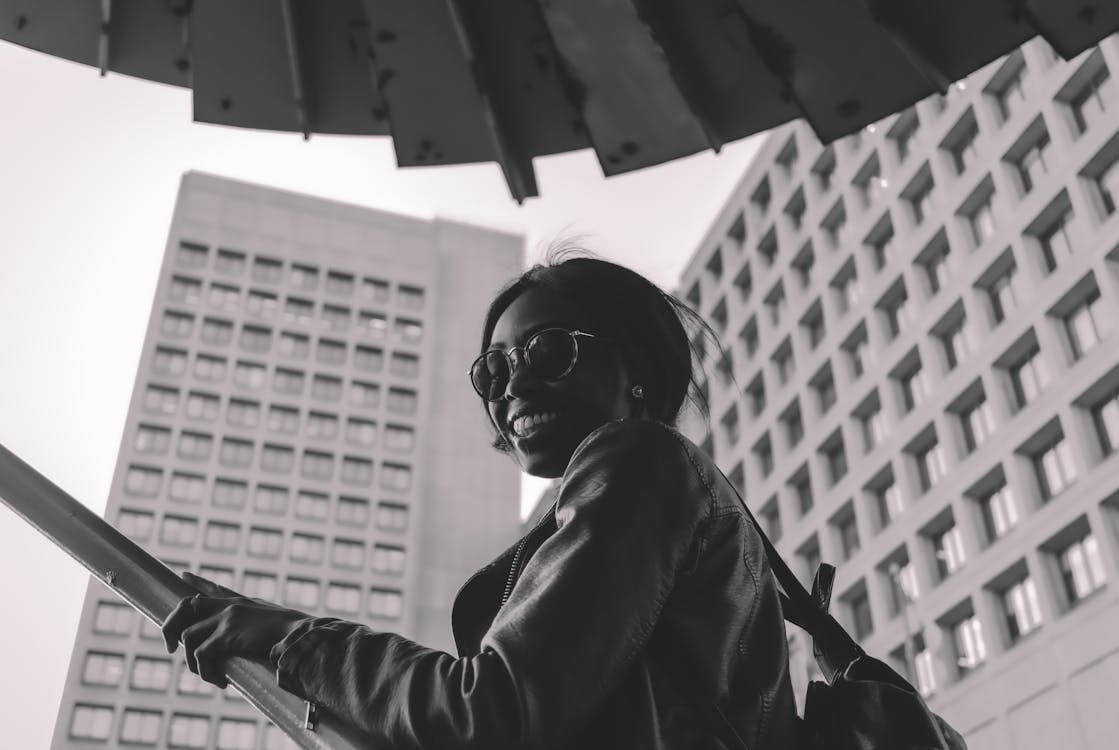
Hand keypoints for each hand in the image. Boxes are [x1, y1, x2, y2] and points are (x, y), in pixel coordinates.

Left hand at [162, 571, 311, 687]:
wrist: (303, 635)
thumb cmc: (296, 636)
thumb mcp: (276, 625)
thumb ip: (263, 629)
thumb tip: (269, 648)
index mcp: (244, 603)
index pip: (215, 589)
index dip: (198, 582)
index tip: (184, 575)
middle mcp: (231, 606)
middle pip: (187, 606)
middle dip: (171, 626)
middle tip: (170, 647)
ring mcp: (227, 618)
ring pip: (188, 636)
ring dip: (192, 661)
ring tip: (208, 675)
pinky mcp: (227, 634)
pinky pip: (201, 655)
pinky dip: (206, 672)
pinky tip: (220, 681)